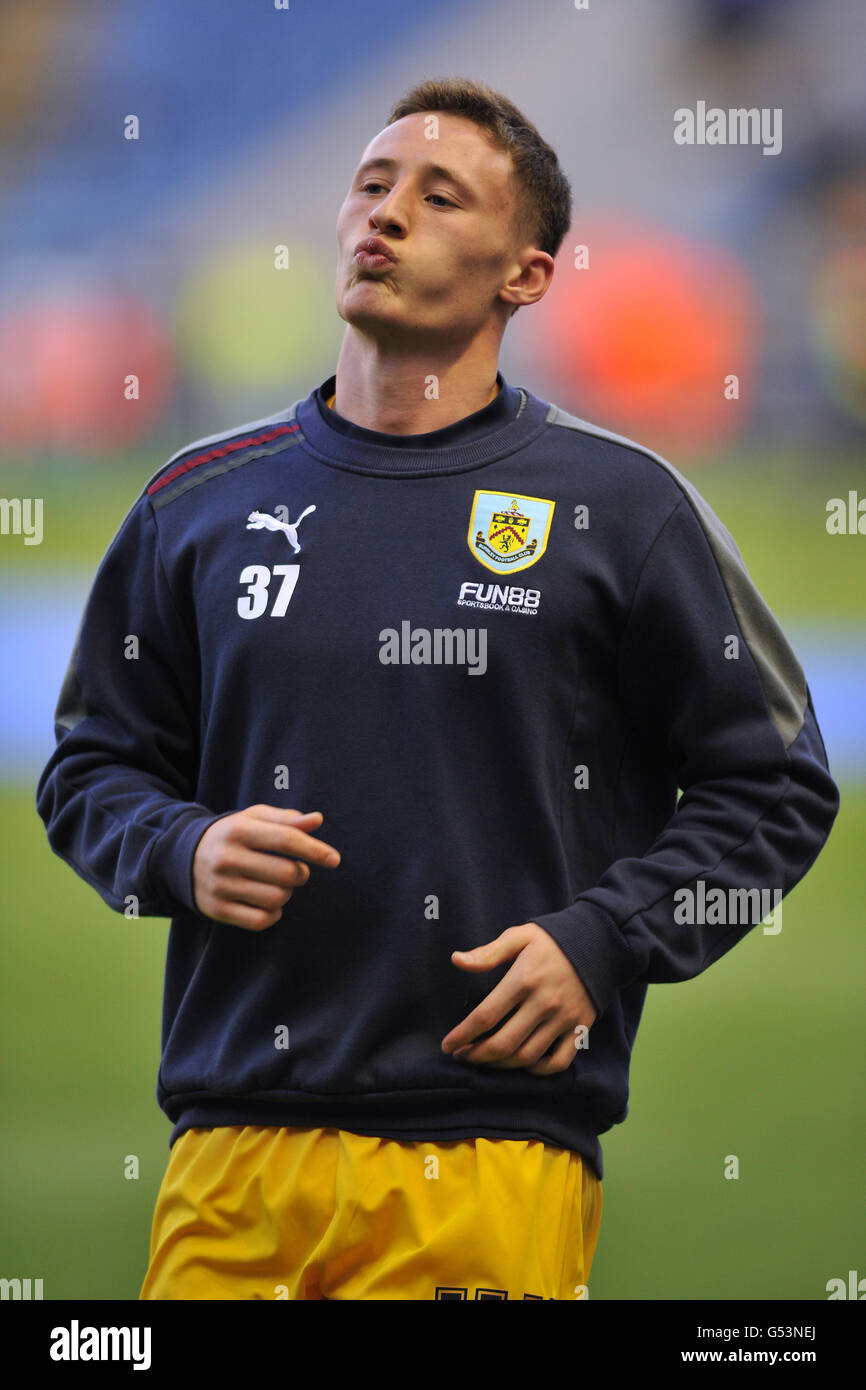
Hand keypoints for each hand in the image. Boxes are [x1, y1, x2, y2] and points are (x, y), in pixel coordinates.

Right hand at [192, 805, 339, 929]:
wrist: (183, 858)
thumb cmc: (232, 836)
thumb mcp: (254, 819)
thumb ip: (286, 820)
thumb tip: (317, 820)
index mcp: (239, 830)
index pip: (286, 840)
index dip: (315, 850)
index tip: (334, 859)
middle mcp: (227, 858)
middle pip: (287, 874)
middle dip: (300, 874)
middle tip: (294, 870)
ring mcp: (220, 886)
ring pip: (277, 899)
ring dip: (286, 894)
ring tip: (276, 885)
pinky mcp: (217, 910)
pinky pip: (261, 921)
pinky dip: (273, 915)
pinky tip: (267, 904)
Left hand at [441, 922, 596, 1074]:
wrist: (600, 942)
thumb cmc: (552, 940)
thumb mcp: (519, 937)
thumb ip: (488, 953)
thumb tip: (456, 960)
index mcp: (524, 979)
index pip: (486, 1016)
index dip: (463, 1034)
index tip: (448, 1045)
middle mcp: (544, 1003)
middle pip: (504, 1043)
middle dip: (477, 1055)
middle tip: (463, 1056)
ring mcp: (564, 1019)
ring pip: (527, 1056)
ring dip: (501, 1065)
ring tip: (485, 1060)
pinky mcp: (580, 1028)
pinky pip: (559, 1062)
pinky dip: (539, 1071)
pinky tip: (522, 1063)